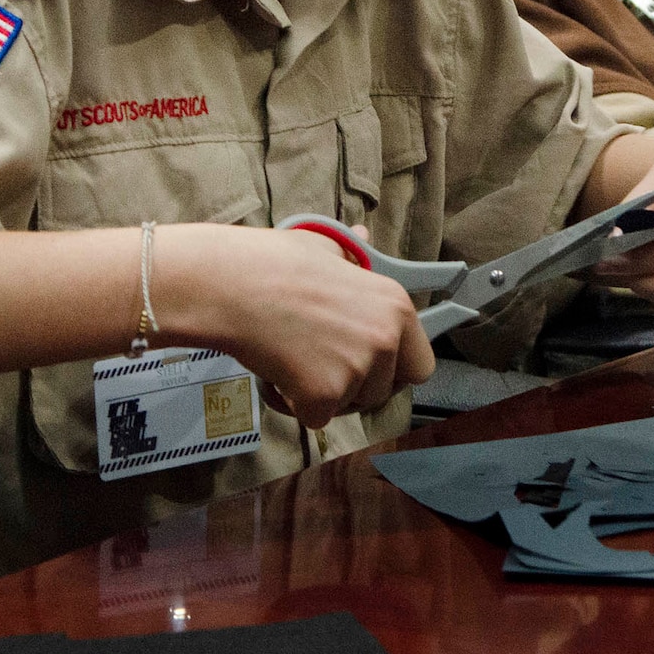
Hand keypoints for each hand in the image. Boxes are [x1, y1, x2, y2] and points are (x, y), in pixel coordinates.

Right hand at [158, 223, 432, 429]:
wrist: (232, 284)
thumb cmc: (273, 264)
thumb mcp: (325, 248)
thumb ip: (352, 254)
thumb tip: (363, 235)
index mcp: (395, 305)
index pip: (421, 364)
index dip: (393, 370)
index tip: (368, 367)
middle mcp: (385, 339)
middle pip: (385, 392)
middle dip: (356, 388)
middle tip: (320, 365)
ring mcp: (357, 369)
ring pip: (349, 406)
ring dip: (322, 394)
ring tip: (291, 358)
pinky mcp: (324, 396)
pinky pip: (315, 419)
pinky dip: (292, 405)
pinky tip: (275, 373)